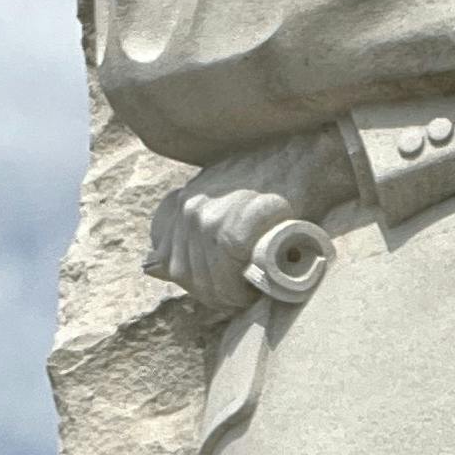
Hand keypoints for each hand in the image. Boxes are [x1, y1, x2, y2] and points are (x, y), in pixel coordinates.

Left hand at [144, 129, 355, 313]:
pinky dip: (242, 286)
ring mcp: (207, 218)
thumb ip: (187, 231)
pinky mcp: (231, 228)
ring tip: (252, 292)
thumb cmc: (271, 183)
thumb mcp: (221, 198)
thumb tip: (148, 267)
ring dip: (231, 295)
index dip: (198, 284)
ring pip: (208, 279)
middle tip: (244, 295)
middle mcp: (189, 209)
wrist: (306, 159)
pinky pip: (227, 272)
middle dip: (216, 293)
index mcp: (182, 204)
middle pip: (188, 276)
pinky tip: (256, 285)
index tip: (224, 287)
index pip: (171, 264)